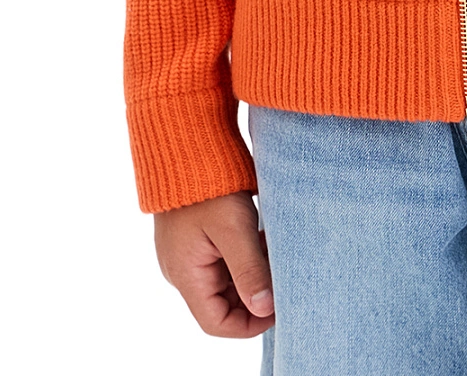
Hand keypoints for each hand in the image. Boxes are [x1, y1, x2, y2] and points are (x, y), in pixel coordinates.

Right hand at [153, 190, 274, 337]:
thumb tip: (265, 309)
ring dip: (253, 272)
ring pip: (226, 281)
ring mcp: (188, 253)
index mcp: (186, 275)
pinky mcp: (196, 236)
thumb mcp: (233, 227)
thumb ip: (249, 270)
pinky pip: (223, 260)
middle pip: (222, 304)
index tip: (280, 307)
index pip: (216, 323)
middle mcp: (183, 270)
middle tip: (283, 273)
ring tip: (274, 250)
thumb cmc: (208, 183)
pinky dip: (246, 256)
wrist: (186, 143)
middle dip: (255, 295)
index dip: (250, 324)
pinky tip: (264, 236)